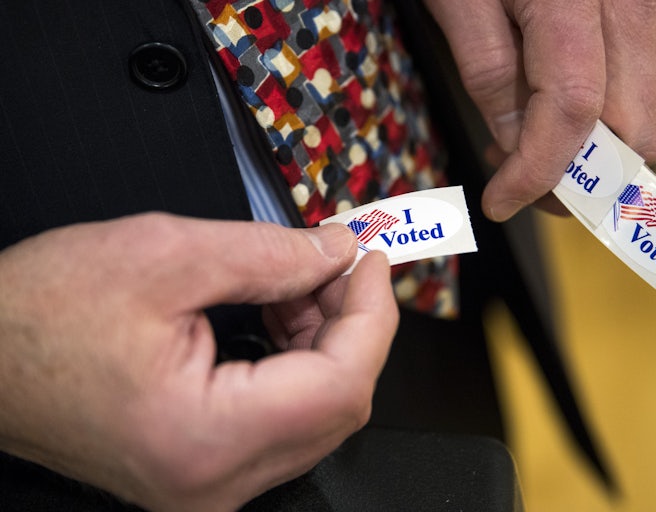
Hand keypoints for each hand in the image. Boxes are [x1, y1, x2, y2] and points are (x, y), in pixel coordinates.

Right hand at [0, 213, 397, 511]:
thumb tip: (337, 252)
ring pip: (316, 411)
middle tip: (336, 260)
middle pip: (339, 403)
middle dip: (351, 321)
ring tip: (299, 279)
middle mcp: (215, 482)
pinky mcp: (204, 469)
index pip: (343, 385)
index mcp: (206, 438)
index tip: (370, 259)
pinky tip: (281, 313)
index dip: (372, 313)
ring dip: (324, 338)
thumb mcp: (165, 255)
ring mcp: (210, 485)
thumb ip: (272, 254)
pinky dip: (295, 360)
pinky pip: (283, 418)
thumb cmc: (39, 314)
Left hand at [425, 0, 655, 219]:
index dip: (540, 171)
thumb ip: (491, 74)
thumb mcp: (456, 2)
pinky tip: (566, 116)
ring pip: (651, 105)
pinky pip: (647, 77)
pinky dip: (613, 115)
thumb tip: (518, 148)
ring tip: (534, 148)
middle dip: (581, 175)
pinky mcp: (644, 3)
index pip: (574, 110)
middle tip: (524, 184)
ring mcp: (646, 0)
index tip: (502, 201)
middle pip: (634, 120)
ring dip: (600, 151)